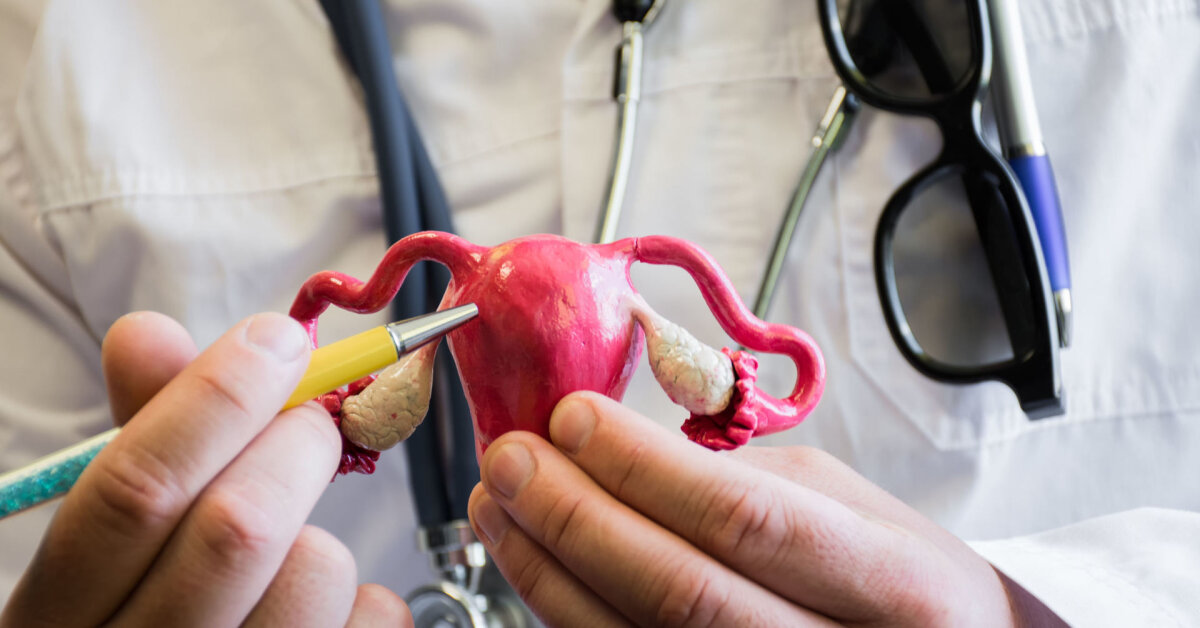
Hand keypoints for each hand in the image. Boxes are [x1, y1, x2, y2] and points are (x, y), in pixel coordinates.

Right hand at [1, 312, 409, 626]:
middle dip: (296, 444)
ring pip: (315, 570)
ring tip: (292, 551)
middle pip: (238, 527)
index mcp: (62, 609)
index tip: (274, 342)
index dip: (214, 401)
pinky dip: (365, 596)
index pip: (135, 489)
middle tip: (311, 422)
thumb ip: (145, 433)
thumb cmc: (148, 602)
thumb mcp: (120, 533)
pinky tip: (321, 610)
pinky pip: (373, 616)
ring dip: (322, 534)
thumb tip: (147, 333)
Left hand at [469, 392, 1038, 626]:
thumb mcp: (845, 504)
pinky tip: (530, 557)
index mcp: (892, 579)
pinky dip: (564, 606)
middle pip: (678, 588)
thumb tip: (614, 448)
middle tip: (511, 456)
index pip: (743, 517)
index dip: (644, 467)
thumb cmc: (895, 574)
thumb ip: (740, 480)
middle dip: (576, 515)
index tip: (572, 416)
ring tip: (499, 500)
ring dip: (549, 565)